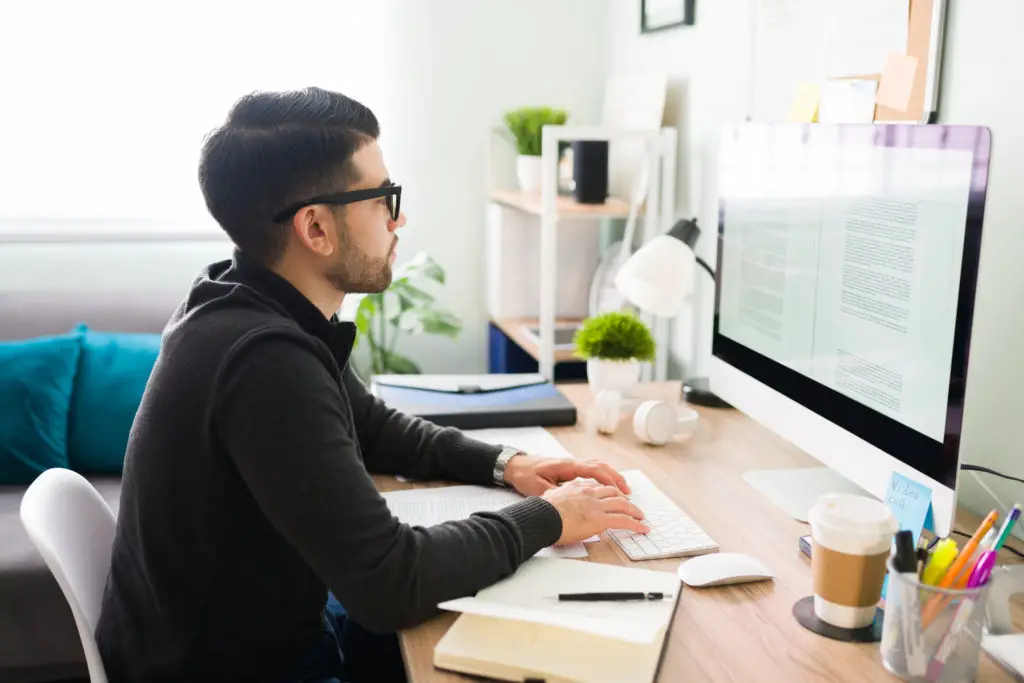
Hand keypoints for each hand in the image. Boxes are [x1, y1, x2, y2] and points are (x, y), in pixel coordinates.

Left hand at [503, 455, 630, 497]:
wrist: (515, 466)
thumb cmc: (526, 476)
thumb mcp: (538, 488)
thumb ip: (556, 495)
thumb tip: (572, 505)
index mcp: (567, 466)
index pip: (594, 470)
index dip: (610, 480)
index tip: (621, 492)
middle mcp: (572, 463)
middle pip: (601, 466)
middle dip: (617, 478)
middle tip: (628, 493)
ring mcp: (572, 464)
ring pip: (598, 466)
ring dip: (612, 476)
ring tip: (624, 490)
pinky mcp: (569, 469)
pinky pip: (591, 470)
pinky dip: (603, 476)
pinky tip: (608, 486)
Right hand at [542, 479, 648, 544]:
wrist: (540, 517)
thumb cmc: (540, 512)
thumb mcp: (550, 498)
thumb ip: (558, 498)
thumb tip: (556, 501)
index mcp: (576, 488)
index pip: (597, 486)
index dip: (608, 491)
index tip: (613, 495)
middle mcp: (589, 493)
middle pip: (613, 492)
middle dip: (625, 499)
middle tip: (631, 506)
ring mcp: (595, 505)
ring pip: (623, 504)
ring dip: (634, 511)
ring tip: (641, 517)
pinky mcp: (600, 519)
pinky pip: (623, 521)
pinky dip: (636, 525)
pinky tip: (642, 529)